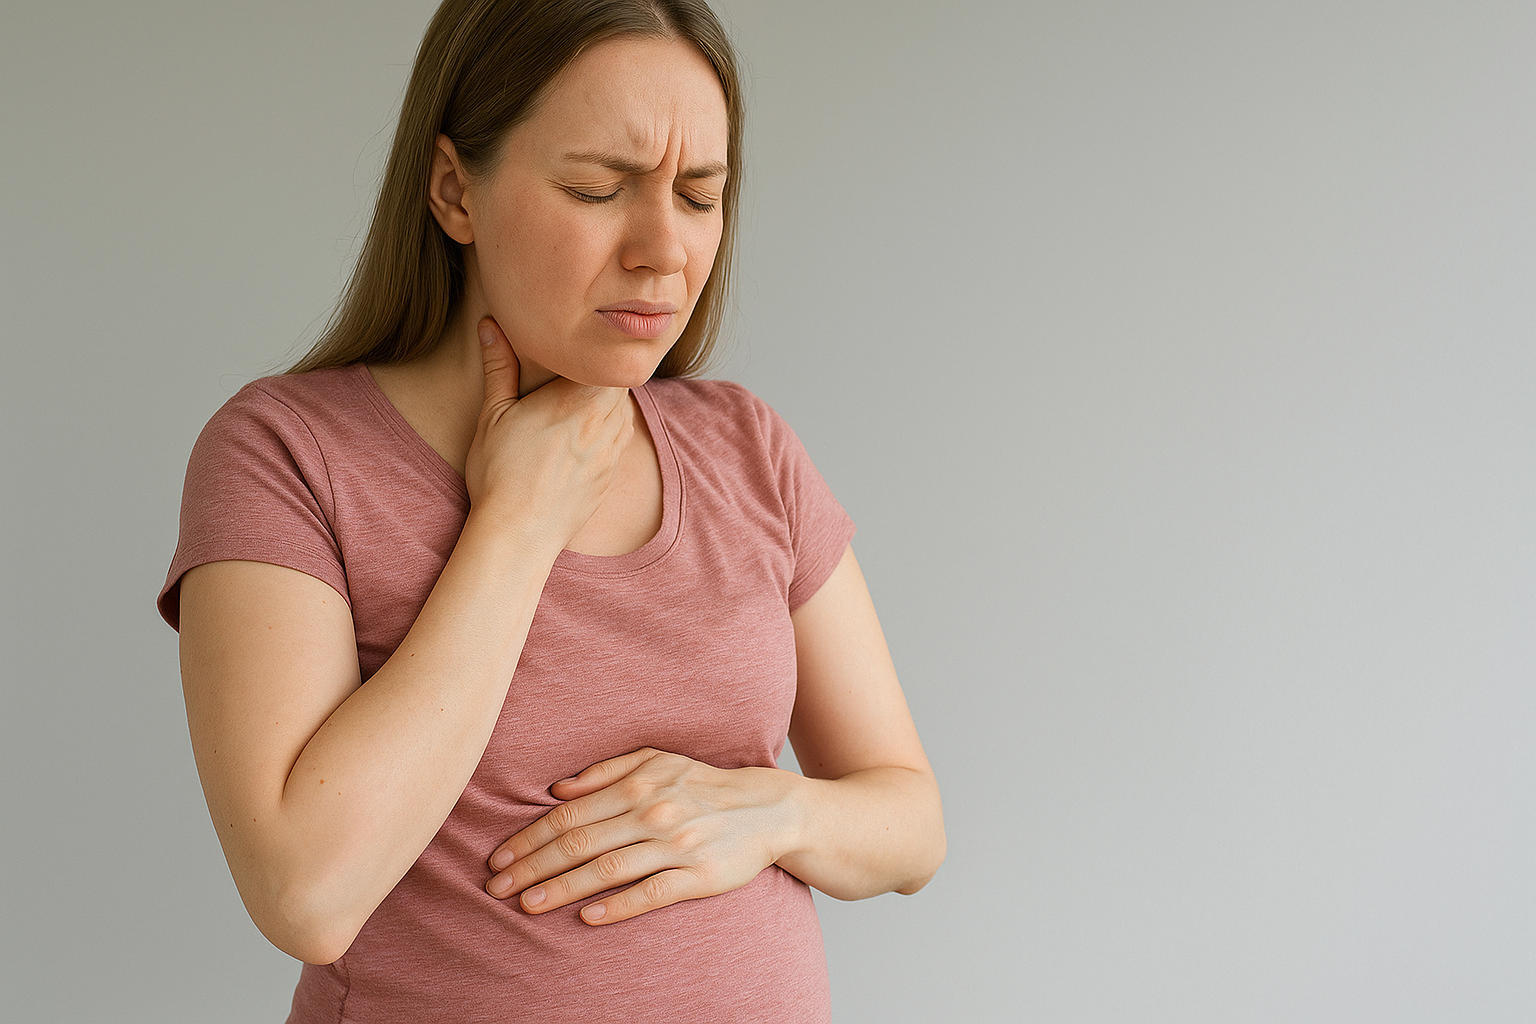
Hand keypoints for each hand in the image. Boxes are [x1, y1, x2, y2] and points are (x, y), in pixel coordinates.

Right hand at [465, 317, 632, 547]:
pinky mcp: (611, 477)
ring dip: (609, 404)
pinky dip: (611, 431)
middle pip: (621, 385)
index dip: (597, 354)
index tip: (580, 352)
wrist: (519, 534)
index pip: (608, 362)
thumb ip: (498, 366)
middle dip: (603, 378)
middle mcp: (604, 424)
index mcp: (579, 401)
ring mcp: (612, 453)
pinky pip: (622, 442)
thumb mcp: (493, 415)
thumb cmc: (500, 474)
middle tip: (578, 374)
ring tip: (581, 404)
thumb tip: (490, 325)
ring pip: (625, 412)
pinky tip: (585, 435)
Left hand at [485, 748, 799, 924]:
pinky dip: (617, 906)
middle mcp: (654, 812)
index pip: (571, 814)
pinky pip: (651, 893)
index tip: (499, 858)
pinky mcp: (700, 876)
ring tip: (527, 905)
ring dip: (562, 889)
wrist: (768, 808)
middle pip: (580, 842)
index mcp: (639, 783)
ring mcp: (677, 845)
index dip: (530, 837)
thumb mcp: (658, 761)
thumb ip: (607, 771)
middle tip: (496, 887)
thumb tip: (557, 789)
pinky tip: (586, 918)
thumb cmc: (703, 785)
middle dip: (532, 866)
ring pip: (607, 869)